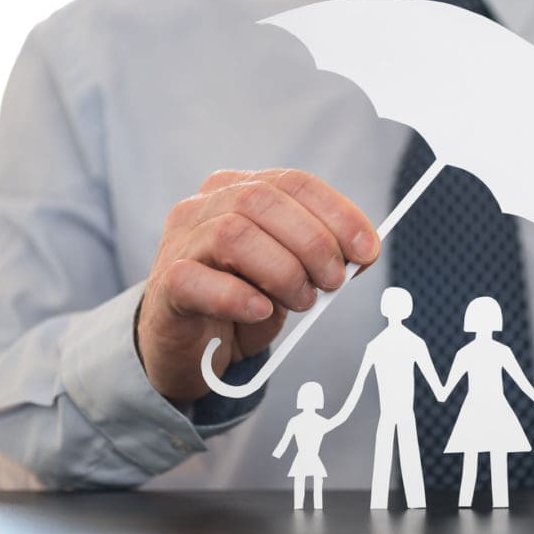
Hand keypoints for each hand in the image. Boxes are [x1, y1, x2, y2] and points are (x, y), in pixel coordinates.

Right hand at [137, 169, 379, 401]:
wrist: (193, 350)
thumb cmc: (245, 303)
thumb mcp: (293, 274)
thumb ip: (323, 257)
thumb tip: (364, 252)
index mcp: (240, 190)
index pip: (294, 183)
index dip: (338, 213)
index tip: (367, 249)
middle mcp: (205, 206)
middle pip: (263, 201)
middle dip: (313, 242)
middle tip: (334, 281)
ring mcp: (180, 242)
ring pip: (233, 235)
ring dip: (283, 271)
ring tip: (302, 301)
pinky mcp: (166, 285)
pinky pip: (195, 280)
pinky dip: (237, 297)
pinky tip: (261, 311)